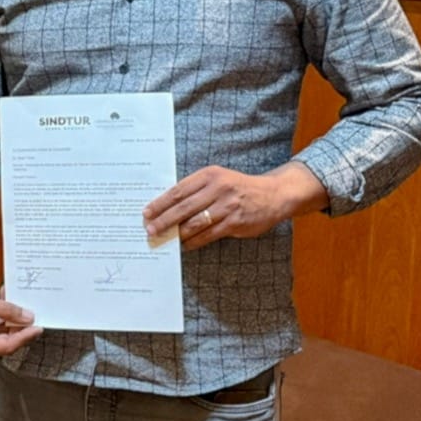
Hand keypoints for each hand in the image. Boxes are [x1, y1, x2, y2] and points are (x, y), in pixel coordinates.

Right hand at [0, 252, 40, 360]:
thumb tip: (28, 317)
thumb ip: (8, 311)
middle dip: (20, 330)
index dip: (24, 336)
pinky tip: (11, 308)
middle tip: (35, 318)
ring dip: (13, 323)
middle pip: (6, 343)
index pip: (7, 345)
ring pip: (3, 337)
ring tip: (23, 309)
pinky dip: (4, 321)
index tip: (38, 327)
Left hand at [144, 163, 327, 249]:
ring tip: (164, 238)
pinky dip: (194, 241)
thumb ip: (195, 189)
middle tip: (150, 229)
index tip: (146, 212)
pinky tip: (184, 244)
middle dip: (164, 220)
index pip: (178, 190)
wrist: (273, 195)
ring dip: (177, 233)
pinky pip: (209, 234)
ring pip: (195, 222)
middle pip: (184, 207)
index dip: (161, 203)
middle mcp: (218, 188)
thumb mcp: (217, 178)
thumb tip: (166, 206)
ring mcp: (228, 206)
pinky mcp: (235, 222)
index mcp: (210, 175)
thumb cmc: (237, 187)